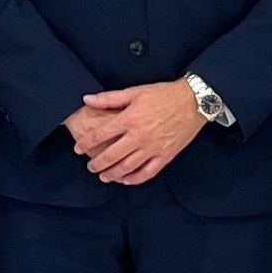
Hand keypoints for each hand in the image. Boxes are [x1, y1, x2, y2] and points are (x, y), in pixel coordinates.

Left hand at [70, 80, 204, 186]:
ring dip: (113, 174)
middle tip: (90, 167)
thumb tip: (87, 99)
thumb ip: (109, 98)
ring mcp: (153, 148)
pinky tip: (126, 180)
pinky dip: (135, 179)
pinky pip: (148, 172)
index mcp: (129, 119)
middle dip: (97, 163)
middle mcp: (139, 136)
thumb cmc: (163, 95)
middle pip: (111, 155)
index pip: (101, 135)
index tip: (78, 148)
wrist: (193, 102)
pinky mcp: (165, 156)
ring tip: (104, 176)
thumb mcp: (135, 92)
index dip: (86, 143)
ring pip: (127, 167)